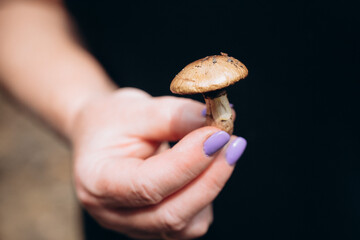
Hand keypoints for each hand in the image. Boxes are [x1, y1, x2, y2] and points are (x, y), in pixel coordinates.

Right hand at [71, 88, 245, 238]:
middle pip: (172, 215)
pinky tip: (206, 167)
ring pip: (187, 224)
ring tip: (221, 149)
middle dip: (210, 178)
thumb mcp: (136, 108)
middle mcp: (113, 213)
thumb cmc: (112, 121)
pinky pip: (192, 224)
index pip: (147, 184)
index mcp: (98, 181)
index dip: (189, 162)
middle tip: (233, 143)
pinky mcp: (156, 226)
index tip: (218, 134)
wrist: (100, 135)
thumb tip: (220, 120)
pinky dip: (206, 195)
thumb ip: (176, 116)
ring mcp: (135, 225)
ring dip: (212, 185)